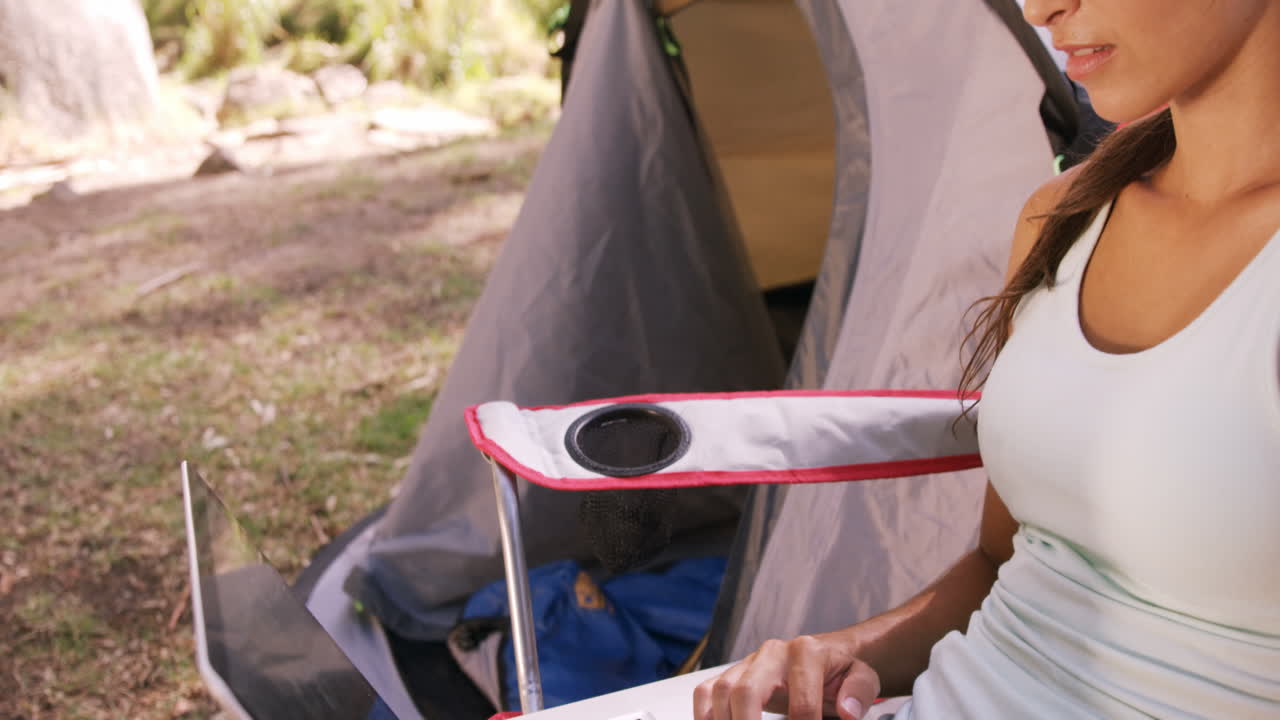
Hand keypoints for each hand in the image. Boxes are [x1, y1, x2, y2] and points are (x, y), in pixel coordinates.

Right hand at [692, 632, 880, 719]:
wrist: (826, 656)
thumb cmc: (840, 671)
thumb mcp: (862, 677)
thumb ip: (859, 693)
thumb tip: (847, 711)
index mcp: (807, 652)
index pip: (802, 700)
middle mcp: (772, 653)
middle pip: (746, 689)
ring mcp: (748, 663)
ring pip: (721, 691)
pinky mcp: (733, 673)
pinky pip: (706, 691)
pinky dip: (704, 716)